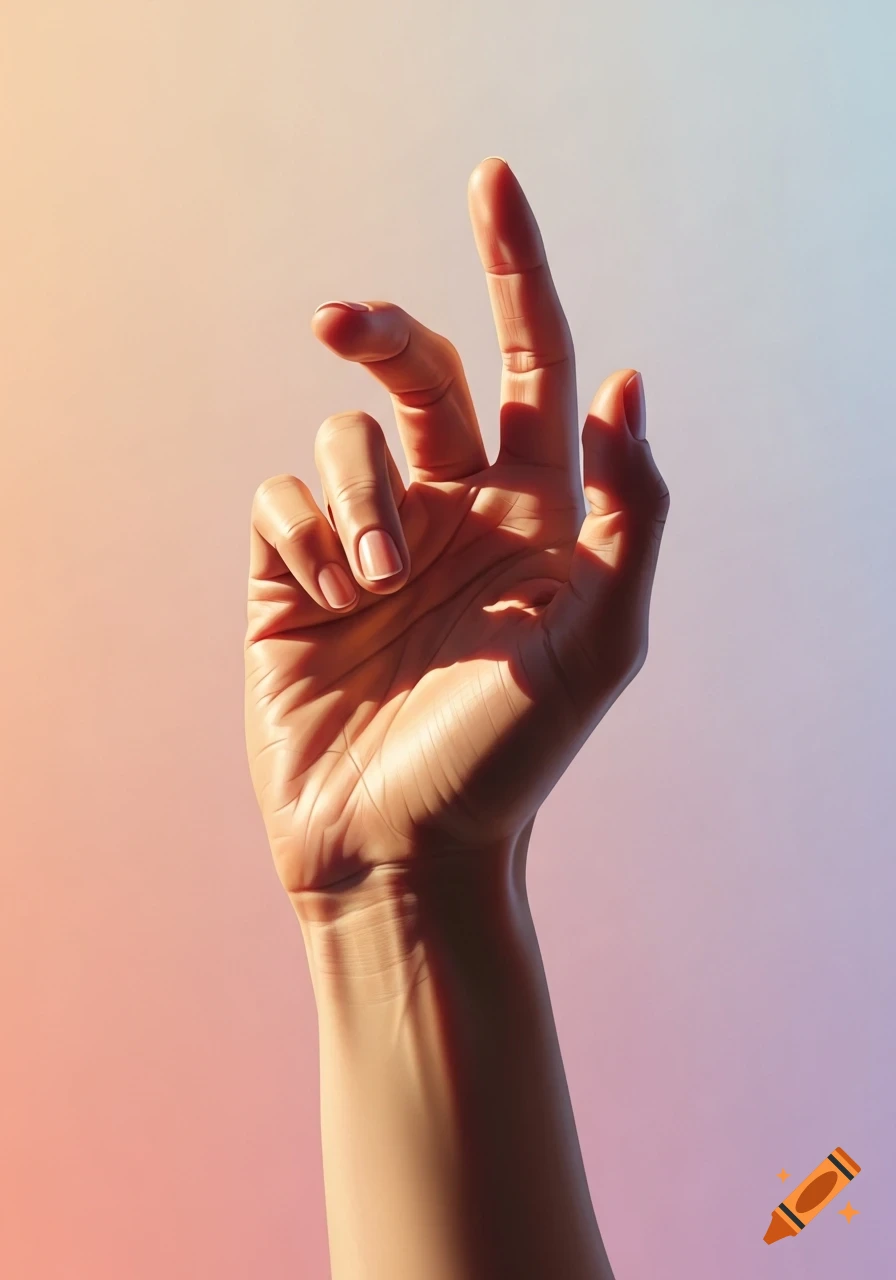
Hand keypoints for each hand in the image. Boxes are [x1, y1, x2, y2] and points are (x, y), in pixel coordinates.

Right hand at [244, 157, 669, 897]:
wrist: (398, 850)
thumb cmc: (506, 761)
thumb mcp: (597, 647)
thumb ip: (629, 517)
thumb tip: (628, 386)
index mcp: (537, 513)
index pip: (533, 363)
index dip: (518, 269)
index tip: (491, 178)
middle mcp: (455, 511)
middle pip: (418, 369)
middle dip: (380, 329)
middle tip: (337, 321)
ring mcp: (371, 538)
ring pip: (344, 438)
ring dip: (356, 501)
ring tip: (373, 588)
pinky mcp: (292, 571)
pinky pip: (279, 499)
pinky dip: (303, 541)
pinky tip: (325, 607)